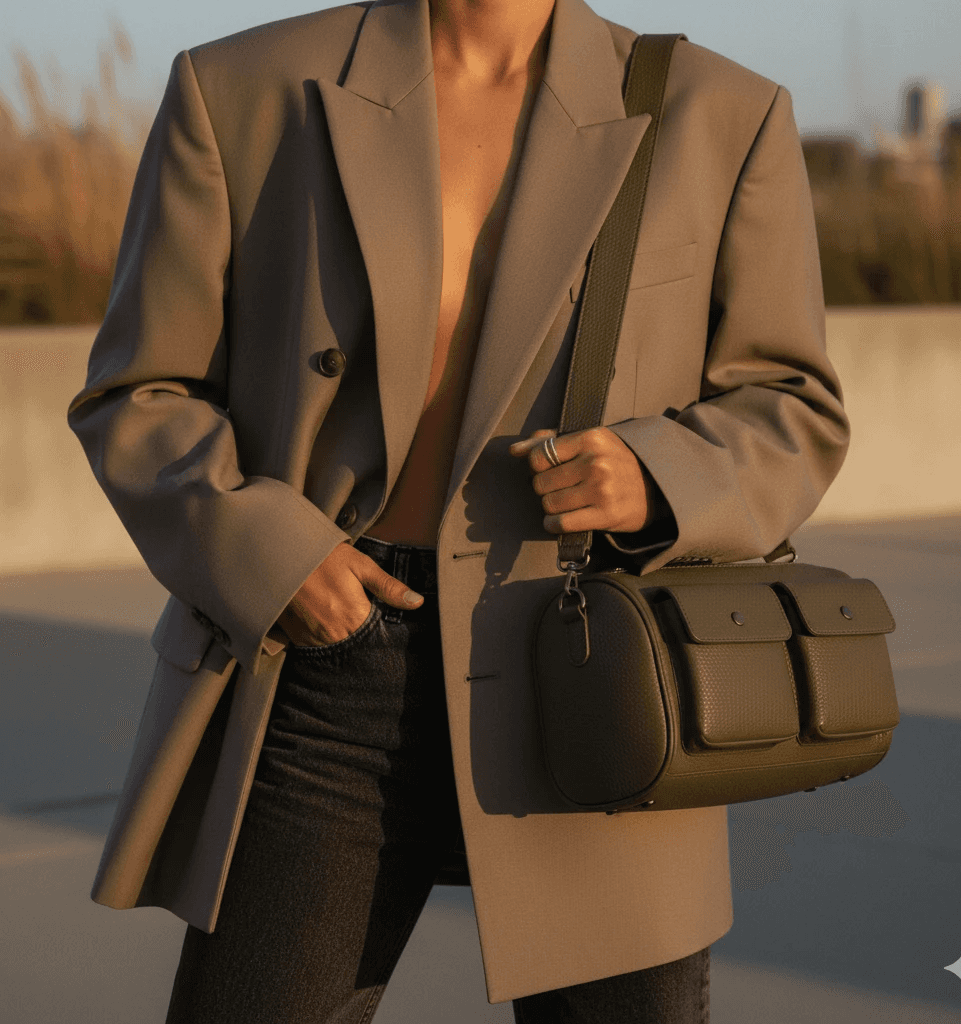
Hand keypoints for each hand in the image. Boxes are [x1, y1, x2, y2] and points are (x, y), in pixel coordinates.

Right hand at [276, 541, 422, 645]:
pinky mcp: (295, 638)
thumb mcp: (360, 565)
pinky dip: (323, 640)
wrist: (279, 555)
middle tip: (357, 619)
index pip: (377, 639)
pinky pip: (315, 649)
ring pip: (337, 650)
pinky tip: (325, 623)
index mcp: (354, 617)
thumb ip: (388, 587)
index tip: (379, 622)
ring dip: (343, 640)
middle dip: (362, 638)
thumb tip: (417, 602)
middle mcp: (334, 634)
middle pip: (357, 647)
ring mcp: (313, 639)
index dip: (382, 633)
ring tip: (341, 620)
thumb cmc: (323, 557)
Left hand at [508, 427, 652, 534]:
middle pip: (541, 482)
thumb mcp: (591, 442)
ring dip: (550, 507)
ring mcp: (601, 490)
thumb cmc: (616, 462)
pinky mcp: (604, 515)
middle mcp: (596, 463)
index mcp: (591, 439)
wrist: (656, 488)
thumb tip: (515, 450)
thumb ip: (551, 441)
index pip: (540, 455)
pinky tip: (558, 521)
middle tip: (557, 489)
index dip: (536, 467)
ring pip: (549, 503)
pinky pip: (561, 523)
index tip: (547, 471)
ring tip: (562, 503)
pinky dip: (553, 524)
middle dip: (544, 488)